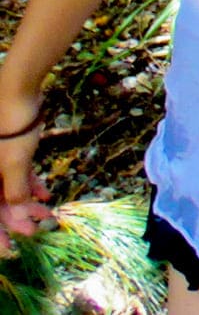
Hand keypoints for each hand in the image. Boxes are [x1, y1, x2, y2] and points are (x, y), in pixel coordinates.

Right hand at [0, 101, 53, 255]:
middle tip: (36, 229)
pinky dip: (29, 182)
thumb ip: (15, 191)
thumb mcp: (14, 164)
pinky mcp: (7, 148)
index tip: (9, 249)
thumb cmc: (10, 129)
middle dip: (17, 217)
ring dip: (27, 201)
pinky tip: (46, 193)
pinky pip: (15, 172)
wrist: (17, 91)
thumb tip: (20, 212)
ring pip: (8, 187)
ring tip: (48, 213)